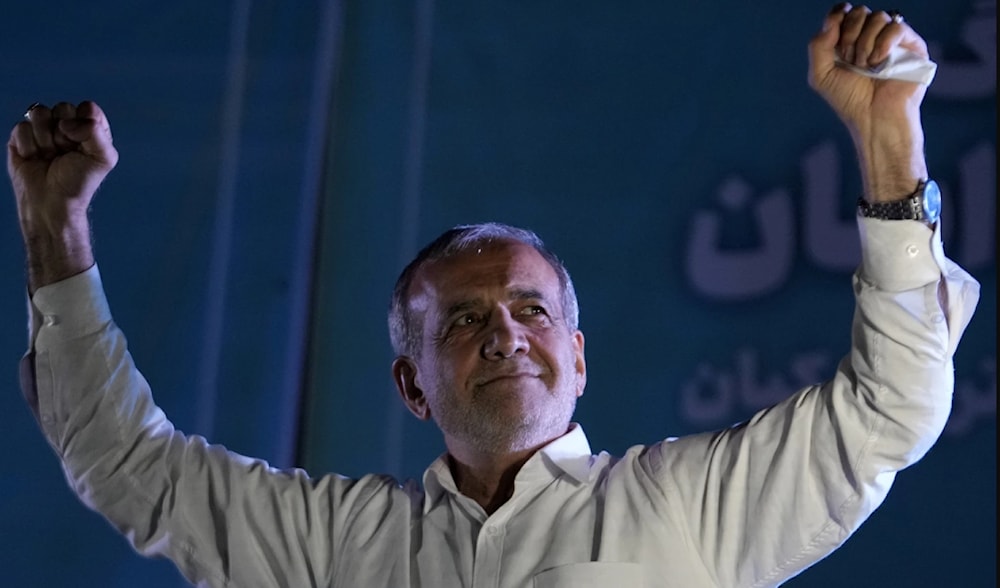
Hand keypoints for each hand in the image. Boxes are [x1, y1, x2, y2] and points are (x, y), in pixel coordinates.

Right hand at [8, 101, 117, 227]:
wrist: (51, 202)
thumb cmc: (79, 182)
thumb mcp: (102, 158)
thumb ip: (96, 131)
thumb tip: (66, 122)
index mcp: (90, 128)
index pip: (88, 108)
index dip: (84, 125)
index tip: (83, 146)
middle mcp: (67, 125)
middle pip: (63, 107)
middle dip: (64, 134)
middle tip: (66, 153)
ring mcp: (43, 129)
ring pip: (39, 112)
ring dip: (45, 140)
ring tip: (50, 156)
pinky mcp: (21, 136)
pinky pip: (22, 127)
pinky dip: (29, 146)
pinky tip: (34, 158)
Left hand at [808, 4, 928, 201]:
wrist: (874, 117)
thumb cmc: (849, 100)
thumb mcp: (821, 75)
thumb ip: (818, 46)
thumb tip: (833, 19)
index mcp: (848, 40)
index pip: (843, 12)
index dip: (837, 15)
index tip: (833, 31)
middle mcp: (870, 37)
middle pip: (859, 11)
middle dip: (849, 34)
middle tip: (850, 59)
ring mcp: (892, 40)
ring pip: (878, 17)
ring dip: (865, 43)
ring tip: (865, 66)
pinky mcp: (911, 45)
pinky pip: (897, 27)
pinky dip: (883, 43)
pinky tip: (879, 63)